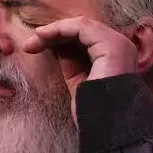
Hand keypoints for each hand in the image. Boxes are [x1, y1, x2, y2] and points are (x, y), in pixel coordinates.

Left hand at [23, 17, 137, 122]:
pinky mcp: (111, 45)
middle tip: (30, 45)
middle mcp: (121, 47)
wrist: (105, 126)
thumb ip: (71, 60)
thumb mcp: (78, 80)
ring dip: (54, 30)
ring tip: (35, 40)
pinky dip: (60, 29)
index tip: (35, 48)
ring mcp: (119, 44)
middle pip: (83, 30)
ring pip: (81, 25)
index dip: (59, 39)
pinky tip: (44, 35)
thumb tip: (57, 45)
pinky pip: (81, 28)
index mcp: (115, 56)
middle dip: (54, 34)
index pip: (85, 38)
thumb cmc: (93, 110)